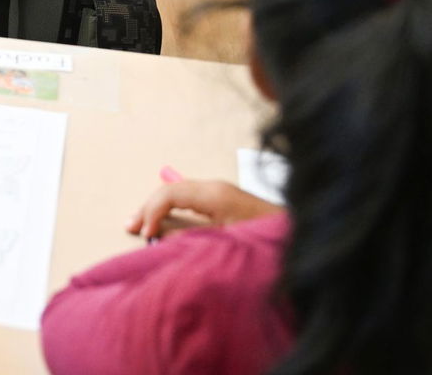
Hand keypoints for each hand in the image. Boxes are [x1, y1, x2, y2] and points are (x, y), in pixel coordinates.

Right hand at [126, 178, 278, 240]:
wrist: (300, 238)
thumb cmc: (266, 241)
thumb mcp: (224, 243)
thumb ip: (190, 239)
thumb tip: (161, 238)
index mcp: (214, 193)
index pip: (170, 193)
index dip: (152, 212)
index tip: (146, 234)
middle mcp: (215, 187)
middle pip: (170, 189)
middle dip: (148, 208)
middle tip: (131, 226)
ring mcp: (220, 192)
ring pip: (178, 192)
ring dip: (158, 208)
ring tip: (139, 222)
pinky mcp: (225, 201)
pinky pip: (189, 198)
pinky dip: (172, 209)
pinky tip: (163, 219)